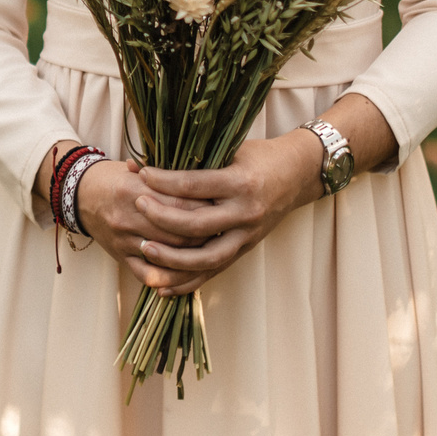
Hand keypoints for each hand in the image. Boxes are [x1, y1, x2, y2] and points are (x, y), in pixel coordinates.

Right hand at [33, 145, 220, 294]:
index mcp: (135, 189)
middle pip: (178, 231)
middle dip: (206, 232)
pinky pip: (147, 273)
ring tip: (213, 247)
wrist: (79, 192)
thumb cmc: (116, 176)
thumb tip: (208, 181)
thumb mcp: (139, 170)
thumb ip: (169, 178)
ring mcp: (124, 239)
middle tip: (226, 228)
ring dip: (192, 255)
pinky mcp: (120, 255)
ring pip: (167, 254)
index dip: (205, 205)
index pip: (180, 203)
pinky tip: (187, 272)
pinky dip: (169, 276)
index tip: (223, 204)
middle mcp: (128, 216)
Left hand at [125, 95, 397, 297]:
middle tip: (137, 205)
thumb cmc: (260, 156)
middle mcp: (245, 213)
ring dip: (172, 259)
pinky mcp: (246, 250)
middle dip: (162, 218)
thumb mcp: (232, 149)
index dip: (164, 181)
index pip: (194, 185)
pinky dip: (187, 281)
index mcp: (240, 183)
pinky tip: (162, 286)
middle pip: (197, 224)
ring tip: (143, 249)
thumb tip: (152, 160)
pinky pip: (214, 272)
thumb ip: (198, 159)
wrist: (298, 174)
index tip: (141, 173)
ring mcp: (247, 236)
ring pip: (206, 258)